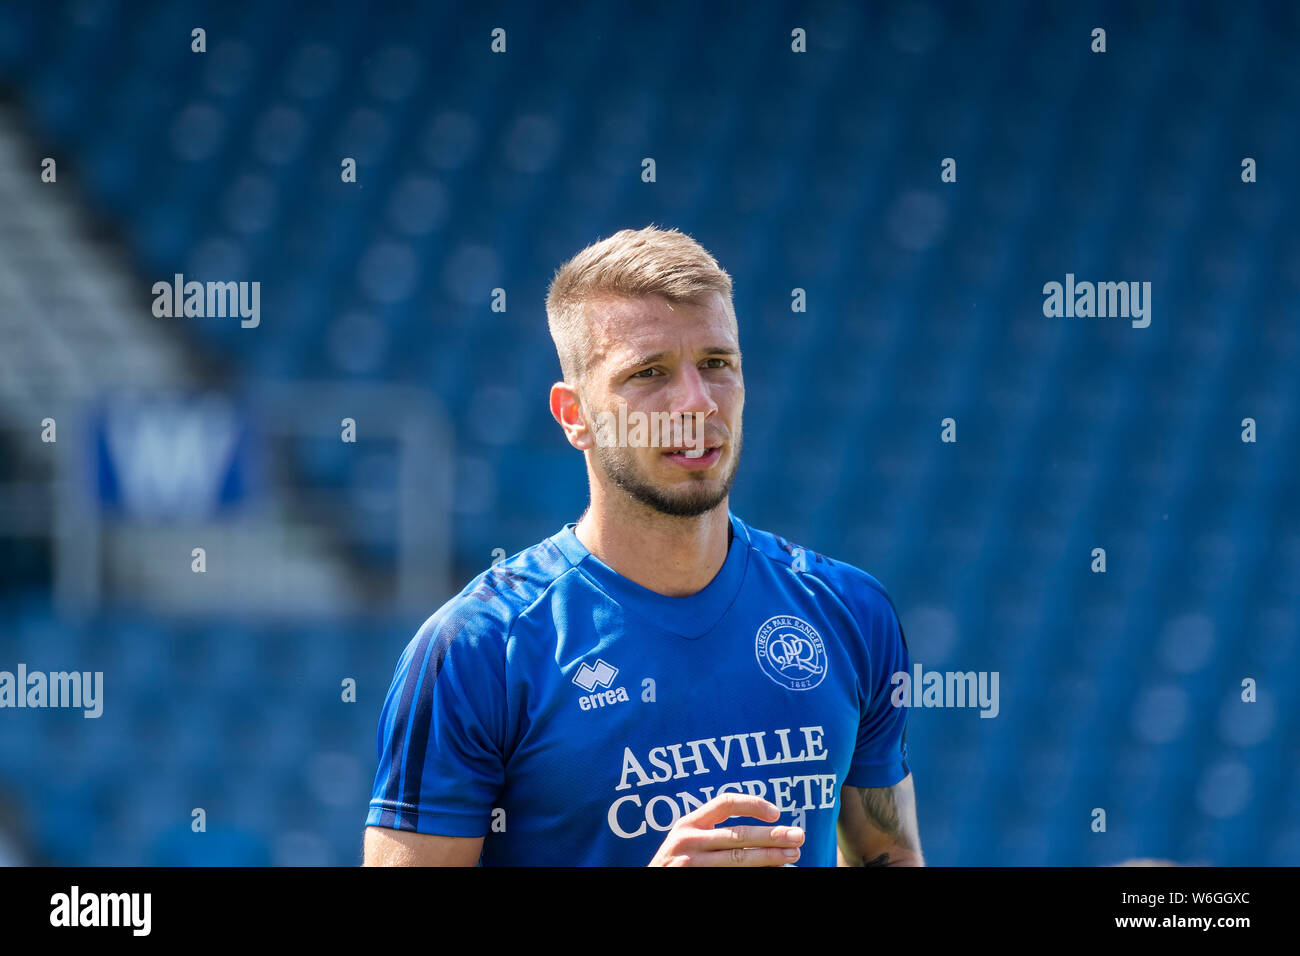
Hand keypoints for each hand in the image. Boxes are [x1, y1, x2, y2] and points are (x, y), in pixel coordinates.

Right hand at [646, 793, 804, 865]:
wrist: (644, 885)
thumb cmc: (676, 864)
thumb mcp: (688, 840)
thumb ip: (714, 831)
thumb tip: (763, 833)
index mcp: (689, 822)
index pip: (725, 803)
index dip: (753, 804)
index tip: (777, 813)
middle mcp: (688, 839)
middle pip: (738, 834)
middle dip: (773, 836)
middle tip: (799, 837)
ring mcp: (689, 863)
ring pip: (738, 859)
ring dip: (769, 857)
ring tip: (792, 857)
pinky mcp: (691, 879)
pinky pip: (729, 875)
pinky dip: (754, 874)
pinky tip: (771, 873)